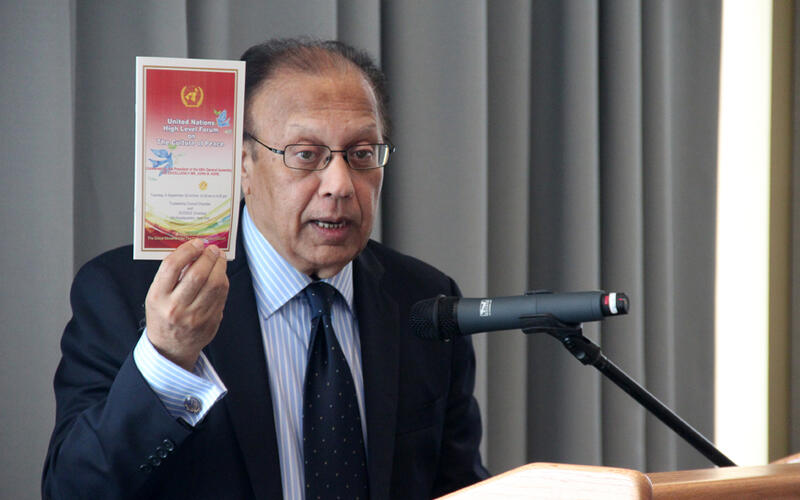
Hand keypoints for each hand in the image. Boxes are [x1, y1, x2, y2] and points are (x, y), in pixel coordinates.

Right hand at [145, 239, 228, 370]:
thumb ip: (172, 274)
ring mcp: (195, 316)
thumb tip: (195, 250)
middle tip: (212, 248)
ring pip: (215, 284)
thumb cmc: (163, 314)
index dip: (187, 250)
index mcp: (158, 298)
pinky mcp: (210, 321)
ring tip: (218, 257)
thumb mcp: (157, 294)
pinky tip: (220, 274)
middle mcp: (176, 308)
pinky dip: (223, 280)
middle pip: (198, 274)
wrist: (170, 347)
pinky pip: (222, 295)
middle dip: (208, 256)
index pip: (172, 266)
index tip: (196, 243)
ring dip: (220, 266)